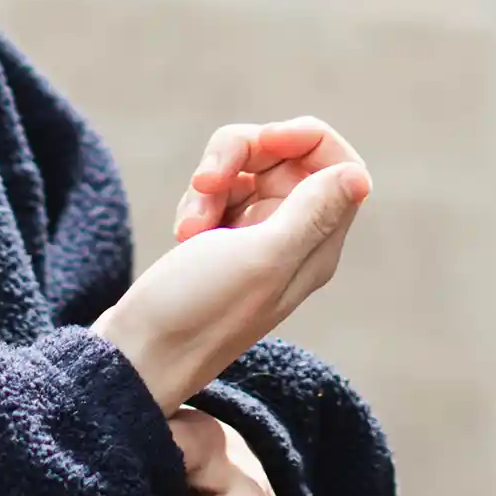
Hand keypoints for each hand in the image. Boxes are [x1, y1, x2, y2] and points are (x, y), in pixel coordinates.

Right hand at [93, 123, 370, 414]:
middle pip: (285, 158)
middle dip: (241, 156)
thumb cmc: (197, 311)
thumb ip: (312, 214)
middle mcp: (294, 241)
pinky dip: (197, 201)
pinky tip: (182, 232)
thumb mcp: (260, 258)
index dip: (304, 139)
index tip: (264, 140)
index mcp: (316, 246)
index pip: (338, 166)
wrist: (135, 356)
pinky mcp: (221, 241)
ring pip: (246, 171)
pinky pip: (218, 193)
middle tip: (206, 181)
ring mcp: (257, 240)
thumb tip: (359, 177)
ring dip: (211, 183)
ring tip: (189, 224)